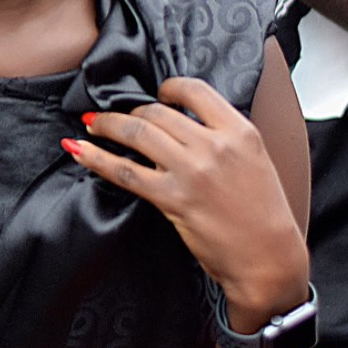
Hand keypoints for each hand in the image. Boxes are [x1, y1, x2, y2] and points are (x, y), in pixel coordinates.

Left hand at [64, 77, 308, 329]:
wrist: (267, 259)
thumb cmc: (263, 214)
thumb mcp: (255, 161)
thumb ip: (223, 138)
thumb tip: (182, 125)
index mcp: (240, 131)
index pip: (194, 90)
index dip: (167, 88)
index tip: (155, 95)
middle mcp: (215, 146)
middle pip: (158, 112)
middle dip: (129, 111)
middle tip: (114, 116)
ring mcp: (192, 171)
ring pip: (137, 133)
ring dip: (106, 125)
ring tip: (91, 124)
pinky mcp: (172, 198)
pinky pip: (125, 171)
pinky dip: (96, 158)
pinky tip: (79, 150)